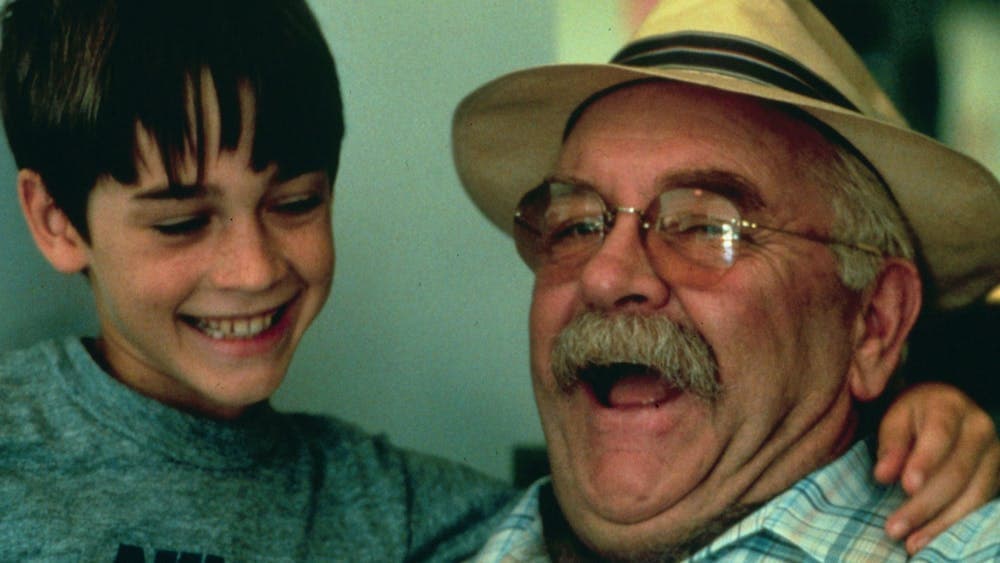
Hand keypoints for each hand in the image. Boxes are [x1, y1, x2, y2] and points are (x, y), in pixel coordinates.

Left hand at [874, 382, 999, 553]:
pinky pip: (979, 505)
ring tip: (910, 542)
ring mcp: (994, 455)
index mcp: (950, 407)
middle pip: (955, 472)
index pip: (939, 435)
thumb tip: (883, 475)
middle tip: (893, 527)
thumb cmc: (913, 416)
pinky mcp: (996, 477)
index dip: (925, 462)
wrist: (945, 409)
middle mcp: (980, 429)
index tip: (906, 486)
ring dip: (939, 523)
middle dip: (924, 504)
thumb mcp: (895, 420)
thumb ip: (890, 446)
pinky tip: (929, 538)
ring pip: (972, 494)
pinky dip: (953, 524)